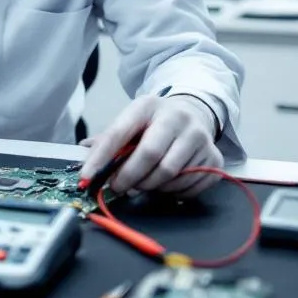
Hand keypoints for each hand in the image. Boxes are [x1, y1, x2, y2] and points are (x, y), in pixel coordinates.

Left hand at [79, 94, 222, 197]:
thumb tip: (83, 153)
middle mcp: (177, 118)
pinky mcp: (214, 157)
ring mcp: (200, 137)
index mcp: (148, 106)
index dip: (101, 157)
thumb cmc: (155, 123)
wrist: (194, 114)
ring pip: (170, 174)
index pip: (119, 132)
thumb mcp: (131, 121)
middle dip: (129, 177)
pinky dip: (172, 191)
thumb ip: (109, 139)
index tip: (87, 177)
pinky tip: (166, 183)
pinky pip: (189, 186)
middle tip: (118, 186)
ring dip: (151, 186)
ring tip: (143, 182)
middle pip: (150, 155)